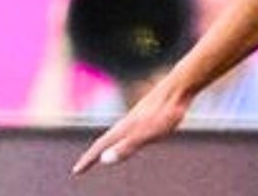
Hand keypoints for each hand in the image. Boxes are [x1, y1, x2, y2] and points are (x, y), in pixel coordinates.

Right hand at [70, 76, 191, 174]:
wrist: (181, 85)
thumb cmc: (166, 110)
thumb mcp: (148, 133)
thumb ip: (127, 146)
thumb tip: (104, 160)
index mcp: (125, 128)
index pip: (101, 146)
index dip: (89, 160)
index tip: (76, 171)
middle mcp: (128, 121)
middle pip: (106, 139)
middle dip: (94, 153)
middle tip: (84, 164)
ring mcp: (138, 116)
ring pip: (118, 132)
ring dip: (107, 144)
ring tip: (102, 153)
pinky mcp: (149, 112)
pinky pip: (130, 127)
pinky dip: (123, 136)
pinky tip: (131, 134)